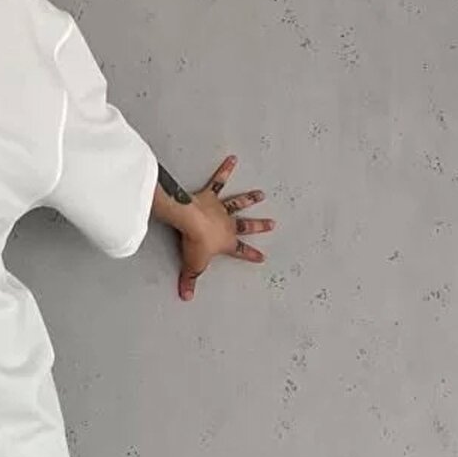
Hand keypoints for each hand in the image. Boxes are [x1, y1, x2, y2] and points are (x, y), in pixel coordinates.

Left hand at [175, 154, 274, 301]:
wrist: (190, 223)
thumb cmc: (195, 243)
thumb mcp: (192, 266)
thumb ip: (190, 280)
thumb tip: (185, 297)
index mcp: (227, 242)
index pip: (242, 251)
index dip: (251, 255)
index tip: (262, 257)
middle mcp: (228, 224)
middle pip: (247, 224)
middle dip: (260, 225)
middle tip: (272, 222)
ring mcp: (220, 208)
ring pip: (239, 202)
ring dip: (250, 198)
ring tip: (261, 193)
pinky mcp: (210, 194)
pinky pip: (219, 180)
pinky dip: (226, 168)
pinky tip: (232, 158)